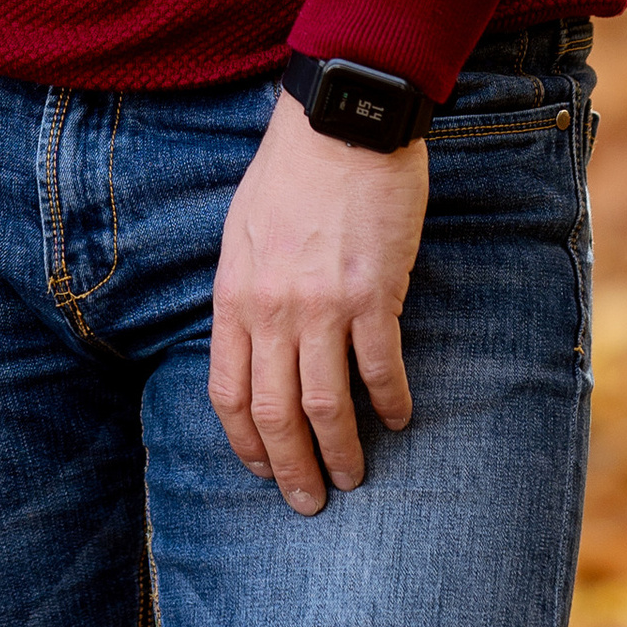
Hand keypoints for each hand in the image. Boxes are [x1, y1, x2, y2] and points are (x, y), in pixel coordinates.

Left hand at [210, 90, 429, 513]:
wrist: (341, 124)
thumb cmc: (290, 173)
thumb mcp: (241, 234)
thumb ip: (244, 293)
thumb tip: (252, 345)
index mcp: (234, 298)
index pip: (228, 394)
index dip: (245, 444)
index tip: (261, 470)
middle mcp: (272, 311)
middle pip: (276, 413)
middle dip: (291, 469)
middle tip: (309, 502)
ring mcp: (324, 306)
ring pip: (327, 405)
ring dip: (341, 451)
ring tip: (354, 476)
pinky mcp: (375, 293)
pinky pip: (380, 368)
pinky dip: (390, 402)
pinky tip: (398, 419)